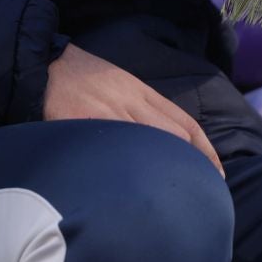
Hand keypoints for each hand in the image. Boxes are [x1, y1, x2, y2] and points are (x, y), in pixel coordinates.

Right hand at [44, 44, 223, 175]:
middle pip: (174, 136)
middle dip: (192, 164)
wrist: (44, 64)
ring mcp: (106, 113)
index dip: (206, 151)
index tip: (216, 174)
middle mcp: (129, 101)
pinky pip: (110, 147)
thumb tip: (169, 141)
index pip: (185, 122)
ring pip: (147, 143)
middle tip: (199, 192)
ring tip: (170, 196)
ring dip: (163, 170)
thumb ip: (142, 107)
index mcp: (140, 91)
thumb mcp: (120, 83)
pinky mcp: (82, 124)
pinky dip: (125, 167)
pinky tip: (130, 187)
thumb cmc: (83, 77)